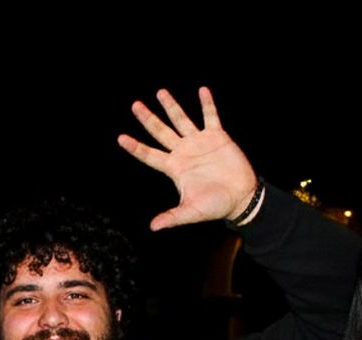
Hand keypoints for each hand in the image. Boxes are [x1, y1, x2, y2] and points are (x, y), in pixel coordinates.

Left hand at [117, 87, 259, 230]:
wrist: (241, 198)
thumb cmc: (216, 206)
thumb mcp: (192, 212)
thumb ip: (173, 217)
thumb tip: (153, 227)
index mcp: (175, 168)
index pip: (150, 155)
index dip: (135, 147)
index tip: (120, 138)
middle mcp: (184, 152)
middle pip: (161, 132)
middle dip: (148, 119)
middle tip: (135, 105)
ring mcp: (199, 143)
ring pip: (181, 120)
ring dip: (171, 106)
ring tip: (160, 92)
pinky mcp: (218, 137)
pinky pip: (210, 117)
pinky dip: (207, 104)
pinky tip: (202, 90)